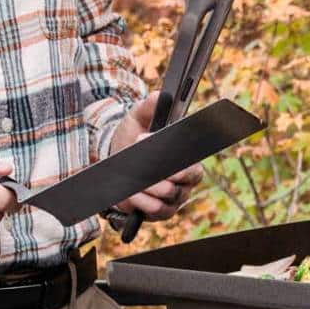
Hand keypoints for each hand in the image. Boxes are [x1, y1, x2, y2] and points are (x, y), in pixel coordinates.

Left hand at [106, 98, 204, 219]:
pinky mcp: (162, 212)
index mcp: (188, 157)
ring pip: (168, 194)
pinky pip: (157, 210)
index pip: (194, 159)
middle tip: (139, 160)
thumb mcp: (138, 119)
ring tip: (132, 177)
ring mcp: (176, 198)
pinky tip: (130, 194)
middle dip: (160, 169)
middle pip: (182, 177)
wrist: (116, 164)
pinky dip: (142, 201)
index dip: (177, 155)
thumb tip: (159, 96)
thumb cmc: (133, 139)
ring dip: (148, 185)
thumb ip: (149, 107)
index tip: (154, 145)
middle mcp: (187, 180)